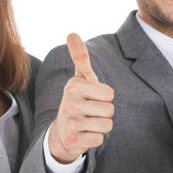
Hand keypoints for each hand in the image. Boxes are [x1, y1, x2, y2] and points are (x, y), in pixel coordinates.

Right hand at [48, 33, 115, 162]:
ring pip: (107, 125)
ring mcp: (70, 121)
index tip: (92, 99)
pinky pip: (100, 139)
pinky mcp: (73, 139)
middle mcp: (69, 102)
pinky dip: (95, 139)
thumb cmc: (77, 102)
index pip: (110, 93)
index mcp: (74, 85)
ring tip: (88, 123)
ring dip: (101, 127)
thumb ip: (80, 58)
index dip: (105, 98)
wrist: (62, 132)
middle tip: (90, 113)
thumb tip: (72, 33)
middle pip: (110, 110)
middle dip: (104, 114)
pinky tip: (84, 134)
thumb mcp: (79, 80)